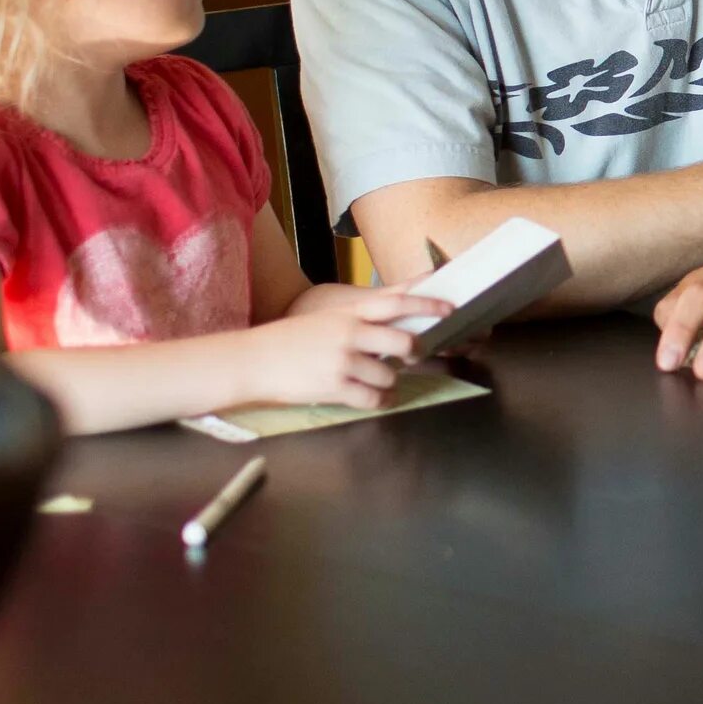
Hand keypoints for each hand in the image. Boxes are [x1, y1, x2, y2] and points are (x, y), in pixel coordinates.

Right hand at [242, 286, 446, 408]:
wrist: (253, 360)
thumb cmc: (291, 339)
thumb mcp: (327, 317)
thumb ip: (361, 317)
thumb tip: (398, 318)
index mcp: (348, 312)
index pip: (397, 302)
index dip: (427, 304)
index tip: (449, 307)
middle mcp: (349, 333)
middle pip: (404, 340)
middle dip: (415, 351)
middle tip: (413, 355)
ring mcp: (342, 361)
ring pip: (390, 375)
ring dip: (391, 382)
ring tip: (381, 382)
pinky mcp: (334, 387)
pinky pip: (373, 398)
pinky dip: (380, 400)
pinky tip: (375, 397)